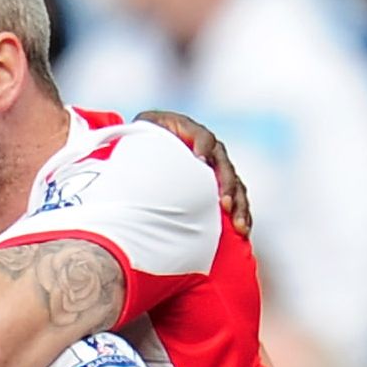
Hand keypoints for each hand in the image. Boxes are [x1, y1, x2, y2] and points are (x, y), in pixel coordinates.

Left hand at [138, 109, 252, 238]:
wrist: (149, 156)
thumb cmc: (144, 144)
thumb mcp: (142, 135)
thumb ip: (143, 138)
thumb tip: (123, 143)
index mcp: (193, 134)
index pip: (204, 138)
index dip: (203, 147)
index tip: (200, 161)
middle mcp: (211, 152)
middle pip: (225, 166)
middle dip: (227, 185)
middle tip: (225, 203)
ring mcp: (218, 171)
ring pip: (235, 186)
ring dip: (239, 205)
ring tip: (239, 224)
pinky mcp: (221, 189)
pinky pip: (237, 202)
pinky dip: (241, 216)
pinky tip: (242, 231)